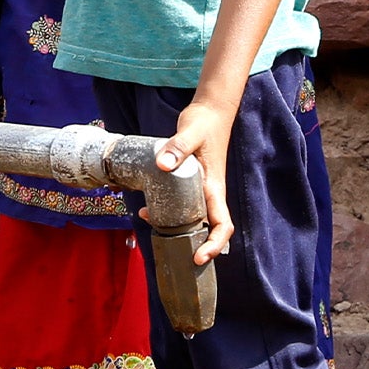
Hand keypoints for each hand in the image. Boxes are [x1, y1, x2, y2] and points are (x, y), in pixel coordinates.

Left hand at [155, 100, 235, 261]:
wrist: (210, 111)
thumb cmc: (205, 122)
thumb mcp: (191, 132)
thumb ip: (178, 147)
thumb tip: (163, 165)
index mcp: (214, 187)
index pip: (222, 224)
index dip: (214, 244)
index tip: (199, 256)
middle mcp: (209, 192)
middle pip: (208, 228)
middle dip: (194, 245)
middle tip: (171, 252)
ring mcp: (201, 188)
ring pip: (193, 218)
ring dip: (177, 229)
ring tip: (150, 223)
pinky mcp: (190, 182)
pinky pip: (182, 204)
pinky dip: (168, 212)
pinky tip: (147, 208)